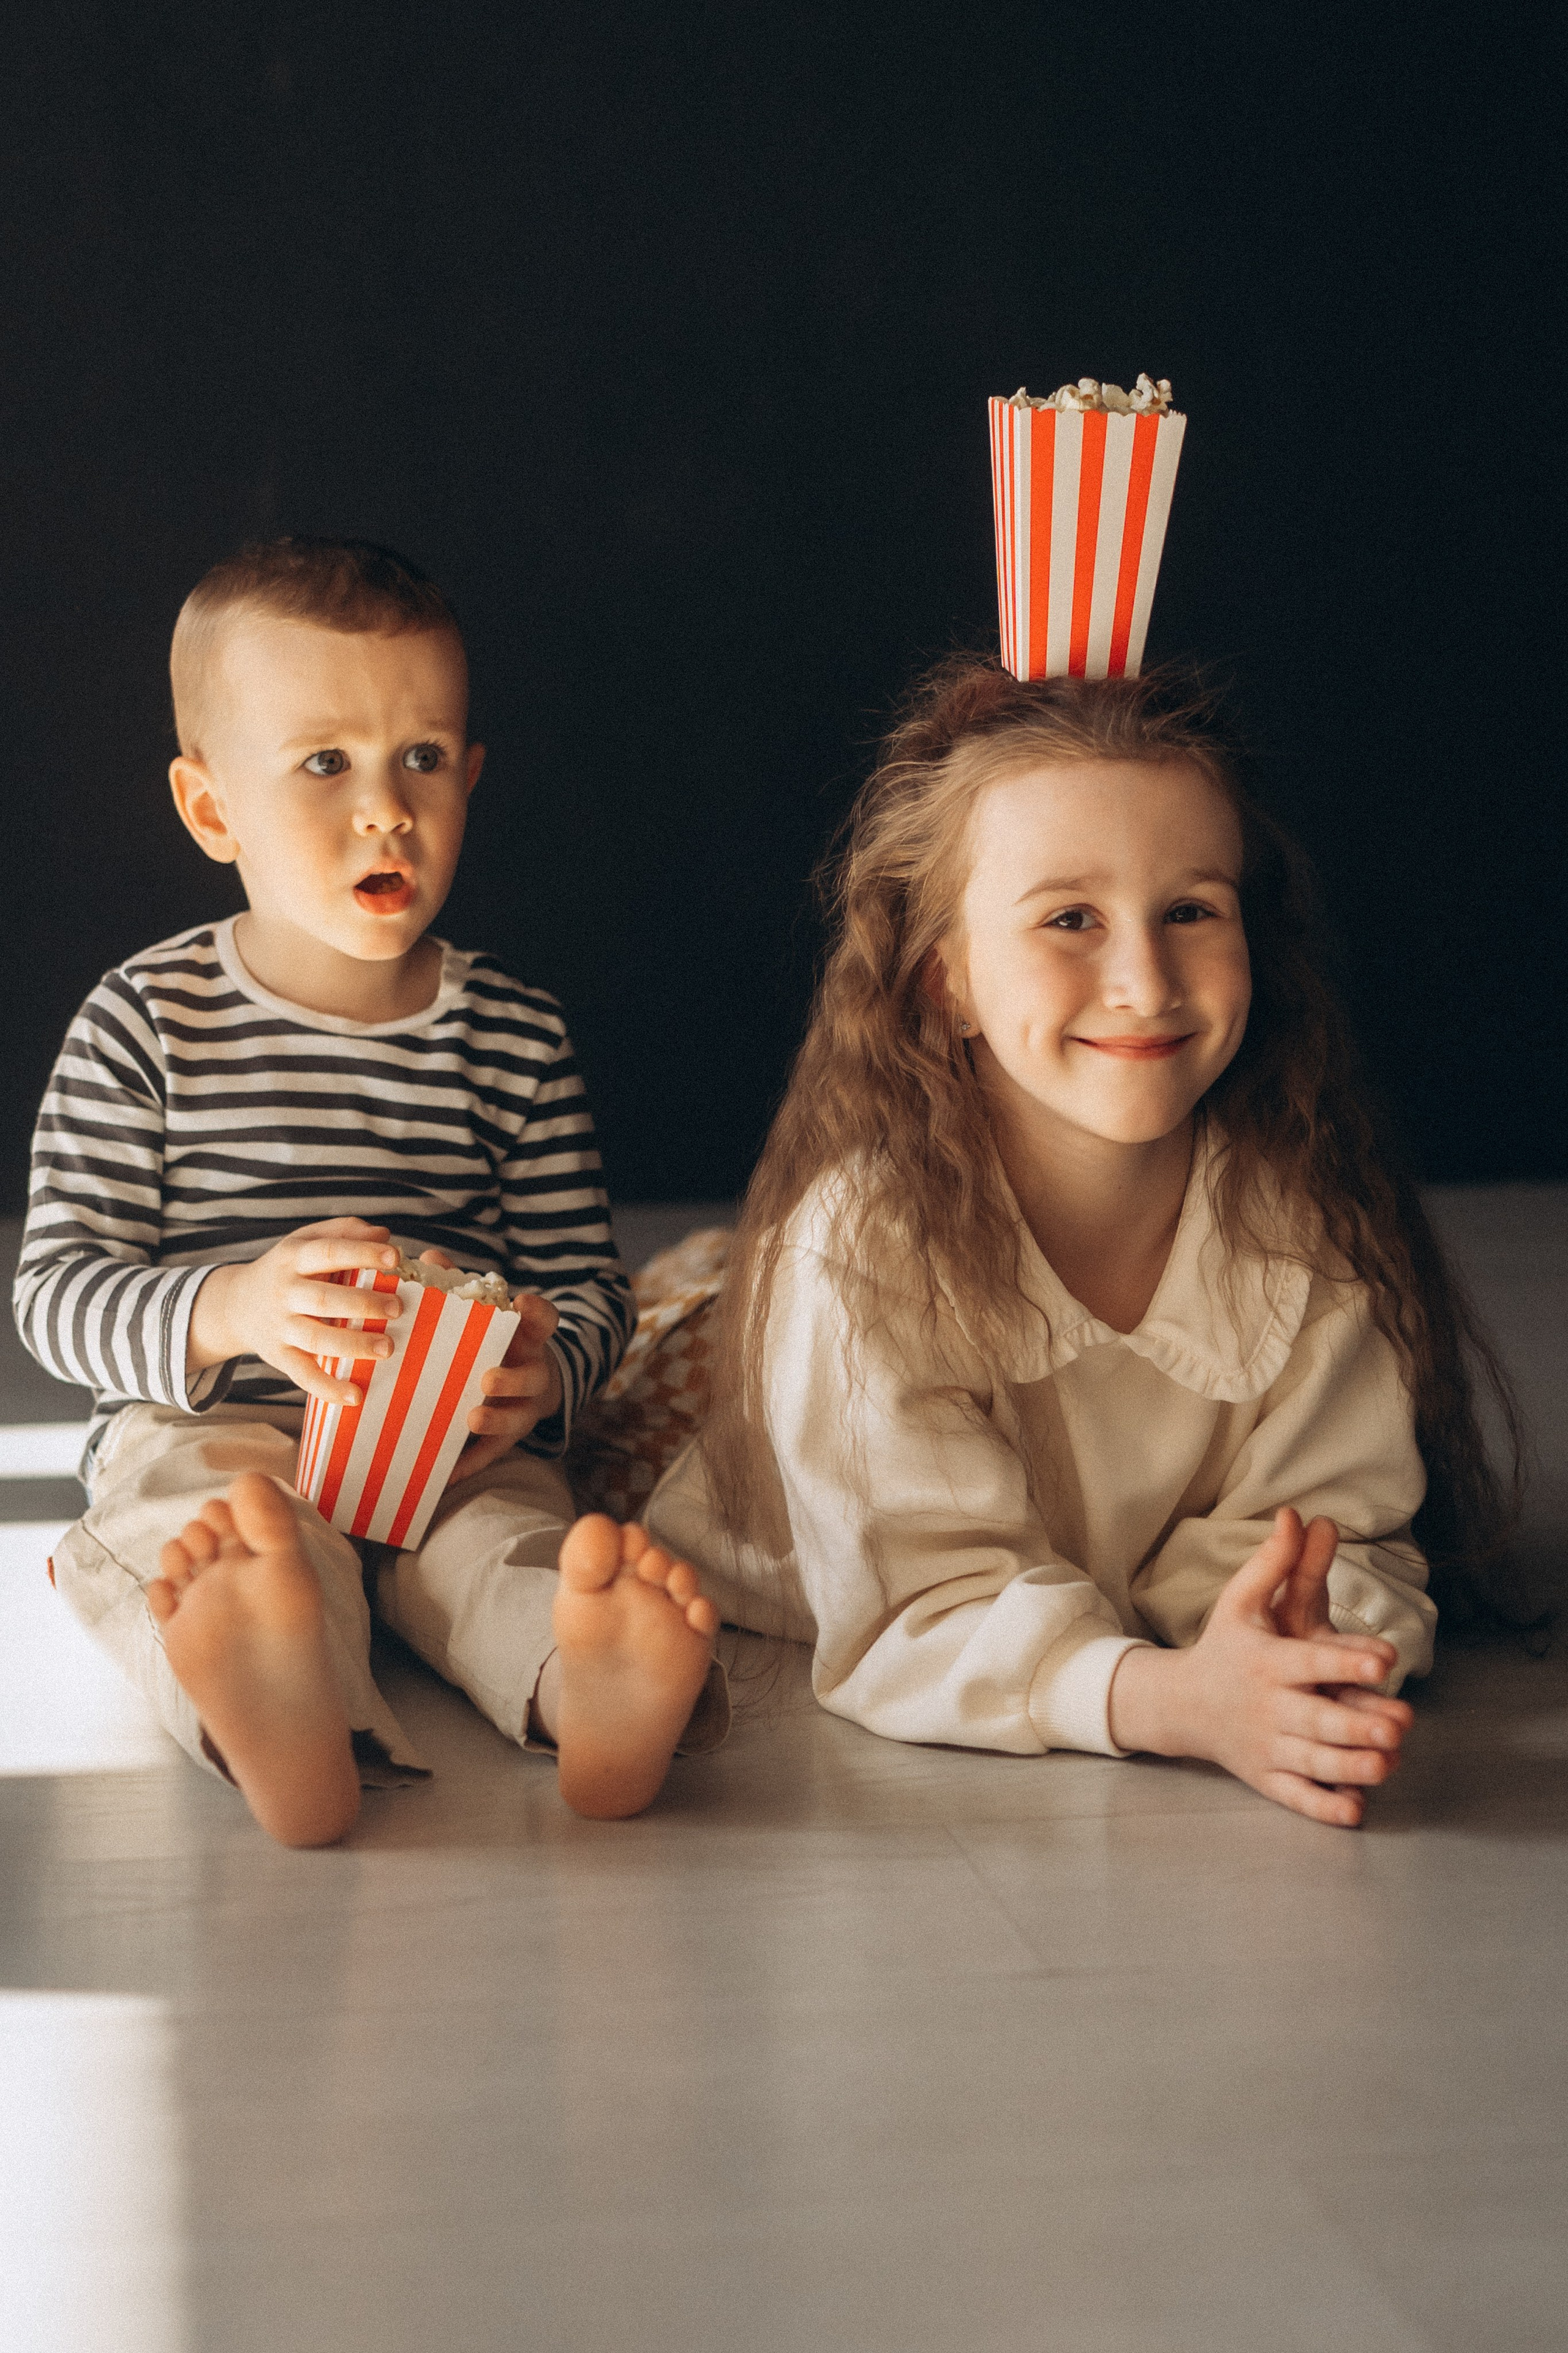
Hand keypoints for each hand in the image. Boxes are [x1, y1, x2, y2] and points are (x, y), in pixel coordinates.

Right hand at [187, 1218, 400, 1406]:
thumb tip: (383, 1234)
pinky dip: (327, 1388)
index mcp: (295, 1257)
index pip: (328, 1252)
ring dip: (353, 1344)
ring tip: (387, 1348)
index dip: (361, 1253)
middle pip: (324, 1298)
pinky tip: (355, 1396)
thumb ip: (345, 1231)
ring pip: (316, 1339)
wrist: (235, 1304)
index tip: (395, 1258)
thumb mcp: (307, 1240)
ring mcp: (281, 1326)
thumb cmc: (288, 1268)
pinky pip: (303, 1375)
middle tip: (398, 1308)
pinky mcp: (279, 1356)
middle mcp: (285, 1291)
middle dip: (363, 1303)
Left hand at [410, 1250, 563, 1483]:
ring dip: (497, 1418)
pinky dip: (469, 1463)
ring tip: (472, 1417)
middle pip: (532, 1376)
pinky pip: (489, 1454)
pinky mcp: (506, 1438)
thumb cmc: (492, 1343)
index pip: (544, 1321)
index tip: (522, 1303)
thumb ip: (459, 1287)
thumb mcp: (483, 1316)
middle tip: (487, 1378)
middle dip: (512, 1378)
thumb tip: (429, 1256)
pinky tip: (447, 1473)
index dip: (537, 1313)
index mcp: (529, 1338)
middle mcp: (532, 1373)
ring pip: (518, 1418)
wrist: (524, 1387)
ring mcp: (523, 1409)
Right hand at [1108, 1507, 1414, 1826]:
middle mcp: (1265, 1707)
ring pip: (1311, 1763)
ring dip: (1350, 1767)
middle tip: (1400, 1723)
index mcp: (1266, 1662)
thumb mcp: (1240, 1602)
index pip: (1310, 1662)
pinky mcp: (1265, 1777)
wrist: (1180, 1704)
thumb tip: (1295, 1514)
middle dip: (1357, 1724)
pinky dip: (1323, 1808)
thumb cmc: (1223, 1648)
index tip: (1385, 1663)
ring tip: (1388, 1763)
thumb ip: (1273, 1563)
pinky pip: (1295, 1797)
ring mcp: (1264, 1746)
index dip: (1346, 1663)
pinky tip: (1355, 1811)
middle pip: (1316, 1719)